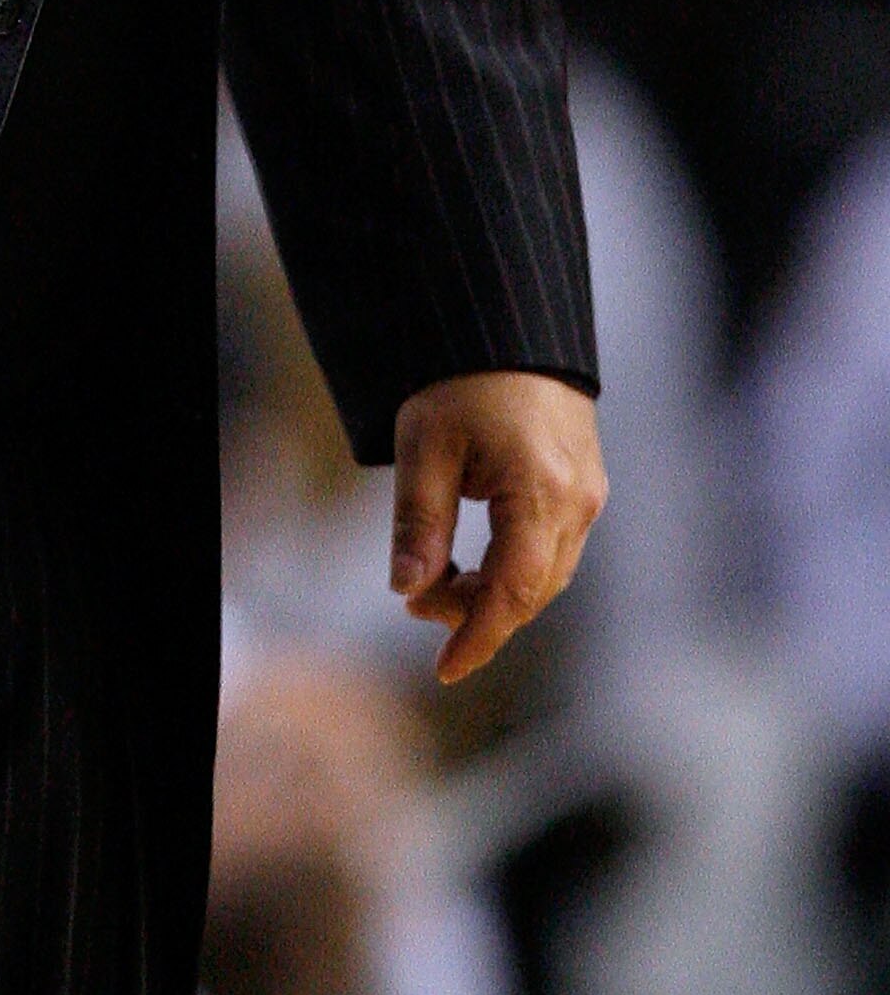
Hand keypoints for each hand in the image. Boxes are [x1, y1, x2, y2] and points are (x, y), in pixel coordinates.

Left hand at [390, 371, 605, 684]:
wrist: (507, 323)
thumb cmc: (459, 380)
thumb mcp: (423, 446)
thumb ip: (418, 522)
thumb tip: (405, 590)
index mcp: (541, 492)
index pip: (514, 592)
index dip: (479, 637)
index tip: (445, 671)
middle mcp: (578, 500)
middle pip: (532, 590)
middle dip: (475, 611)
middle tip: (417, 600)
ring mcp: (589, 492)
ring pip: (546, 574)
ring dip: (495, 591)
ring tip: (438, 581)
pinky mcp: (585, 484)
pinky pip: (554, 548)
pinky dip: (515, 567)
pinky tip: (474, 562)